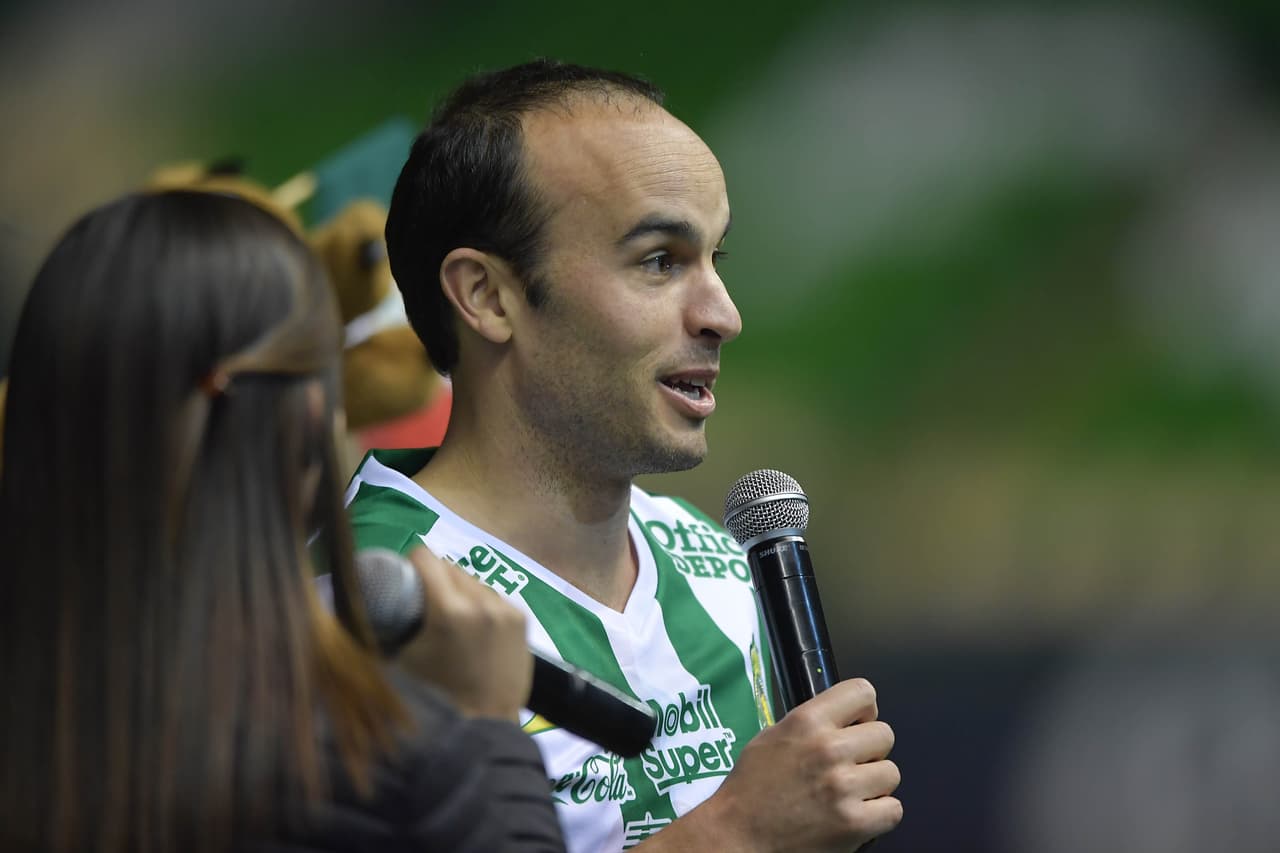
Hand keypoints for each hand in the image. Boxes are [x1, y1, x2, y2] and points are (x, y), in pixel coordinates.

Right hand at [395, 546, 531, 721]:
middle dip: (434, 580)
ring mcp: (506, 610)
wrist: (482, 730)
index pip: (425, 557)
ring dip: (459, 591)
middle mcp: (482, 601)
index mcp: (450, 610)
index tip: (404, 583)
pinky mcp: (522, 620)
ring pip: (473, 580)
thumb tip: (362, 604)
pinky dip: (481, 606)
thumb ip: (383, 627)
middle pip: (450, 567)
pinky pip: (494, 597)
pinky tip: (475, 630)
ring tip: (452, 620)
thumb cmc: (433, 698)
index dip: (409, 566)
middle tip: (423, 606)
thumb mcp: (398, 660)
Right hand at [638, 678, 900, 852]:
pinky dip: (879, 814)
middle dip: (871, 750)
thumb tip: (846, 720)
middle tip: (850, 765)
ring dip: (875, 784)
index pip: (862, 691)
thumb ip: (811, 723)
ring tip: (850, 793)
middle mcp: (828, 748)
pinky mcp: (854, 823)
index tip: (856, 726)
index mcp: (806, 721)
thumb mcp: (773, 736)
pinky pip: (894, 809)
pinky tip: (856, 814)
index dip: (864, 710)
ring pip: (892, 773)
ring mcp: (843, 787)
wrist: (739, 836)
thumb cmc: (751, 787)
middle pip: (885, 734)